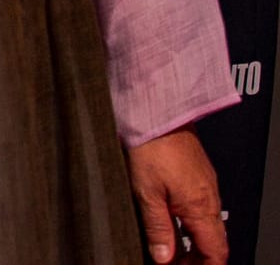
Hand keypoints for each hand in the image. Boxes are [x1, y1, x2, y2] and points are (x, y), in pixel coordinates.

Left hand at [129, 127, 226, 262]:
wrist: (156, 112)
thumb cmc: (151, 145)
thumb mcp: (146, 192)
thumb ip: (158, 228)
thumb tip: (164, 259)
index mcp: (201, 207)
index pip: (216, 253)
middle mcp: (210, 198)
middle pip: (214, 242)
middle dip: (196, 259)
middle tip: (170, 263)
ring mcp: (206, 185)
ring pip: (206, 225)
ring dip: (191, 241)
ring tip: (166, 247)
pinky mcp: (197, 174)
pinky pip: (200, 207)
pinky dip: (188, 222)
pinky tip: (168, 220)